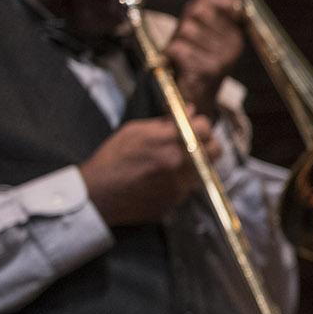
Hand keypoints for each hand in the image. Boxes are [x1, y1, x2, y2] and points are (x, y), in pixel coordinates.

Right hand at [79, 115, 219, 226]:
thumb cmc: (113, 157)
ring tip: (176, 161)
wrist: (96, 194)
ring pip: (206, 169)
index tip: (194, 126)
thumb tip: (191, 111)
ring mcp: (180, 185)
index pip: (205, 127)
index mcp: (169, 141)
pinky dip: (184, 179)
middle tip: (195, 142)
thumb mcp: (135, 130)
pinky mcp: (176, 201)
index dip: (201, 124)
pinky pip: (191, 186)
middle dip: (208, 143)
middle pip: (216, 150)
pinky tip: (166, 177)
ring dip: (197, 162)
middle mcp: (180, 164)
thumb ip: (166, 122)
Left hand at [166, 0, 245, 112]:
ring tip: (182, 53)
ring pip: (186, 30)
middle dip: (184, 24)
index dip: (197, 8)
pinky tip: (178, 62)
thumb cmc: (197, 60)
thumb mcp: (202, 31)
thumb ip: (207, 7)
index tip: (196, 20)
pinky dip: (172, 53)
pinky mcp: (207, 70)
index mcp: (236, 32)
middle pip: (197, 13)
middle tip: (184, 41)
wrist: (196, 97)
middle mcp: (234, 44)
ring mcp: (223, 58)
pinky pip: (179, 48)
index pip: (212, 2)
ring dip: (176, 40)